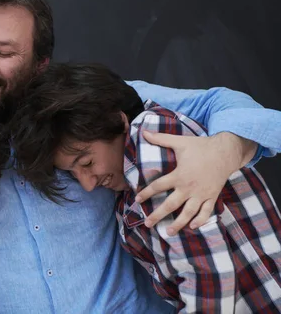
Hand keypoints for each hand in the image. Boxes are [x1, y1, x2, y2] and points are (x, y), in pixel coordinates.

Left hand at [135, 131, 256, 235]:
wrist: (226, 151)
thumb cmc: (201, 146)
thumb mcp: (180, 142)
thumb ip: (160, 138)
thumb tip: (143, 131)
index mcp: (179, 175)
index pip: (158, 186)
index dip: (146, 193)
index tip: (137, 199)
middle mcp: (189, 187)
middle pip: (171, 205)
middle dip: (158, 215)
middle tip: (147, 224)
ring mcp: (202, 194)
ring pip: (188, 213)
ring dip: (178, 224)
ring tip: (168, 232)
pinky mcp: (212, 196)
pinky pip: (206, 212)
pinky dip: (201, 220)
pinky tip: (193, 227)